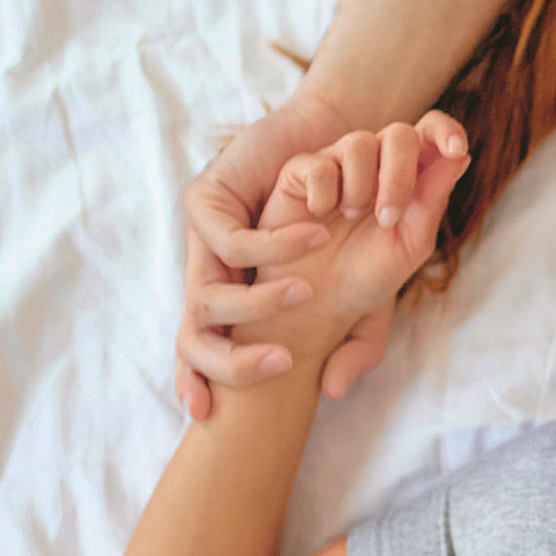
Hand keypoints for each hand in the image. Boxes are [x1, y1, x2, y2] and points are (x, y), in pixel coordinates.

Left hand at [177, 91, 355, 414]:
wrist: (338, 144)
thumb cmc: (353, 226)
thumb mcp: (364, 297)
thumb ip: (356, 343)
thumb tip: (331, 392)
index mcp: (234, 304)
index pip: (198, 354)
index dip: (194, 382)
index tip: (208, 411)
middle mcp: (209, 276)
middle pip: (190, 337)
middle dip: (227, 361)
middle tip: (283, 361)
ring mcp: (201, 241)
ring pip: (206, 294)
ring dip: (259, 302)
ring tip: (307, 291)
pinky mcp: (204, 201)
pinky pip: (229, 242)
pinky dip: (272, 248)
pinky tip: (314, 240)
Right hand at [241, 113, 470, 387]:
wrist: (319, 304)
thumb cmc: (370, 274)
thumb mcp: (412, 242)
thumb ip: (433, 199)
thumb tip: (461, 155)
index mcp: (408, 175)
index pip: (431, 132)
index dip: (447, 130)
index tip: (457, 149)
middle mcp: (373, 163)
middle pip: (399, 134)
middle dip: (400, 175)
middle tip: (388, 218)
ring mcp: (336, 164)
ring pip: (359, 142)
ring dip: (361, 186)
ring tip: (350, 218)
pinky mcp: (298, 174)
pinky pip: (318, 164)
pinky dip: (324, 193)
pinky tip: (320, 217)